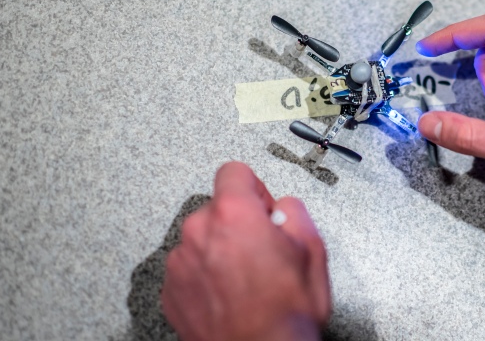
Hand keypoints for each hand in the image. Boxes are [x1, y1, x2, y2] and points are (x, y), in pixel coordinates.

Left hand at [161, 162, 330, 340]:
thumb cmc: (284, 314)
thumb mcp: (313, 250)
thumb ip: (295, 212)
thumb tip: (284, 208)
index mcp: (233, 214)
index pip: (233, 171)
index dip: (255, 189)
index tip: (262, 208)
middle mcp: (199, 232)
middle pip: (217, 209)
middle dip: (238, 224)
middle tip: (262, 253)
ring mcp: (180, 263)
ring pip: (202, 240)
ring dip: (220, 251)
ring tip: (245, 281)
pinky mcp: (171, 291)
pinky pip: (189, 269)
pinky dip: (206, 277)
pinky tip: (229, 296)